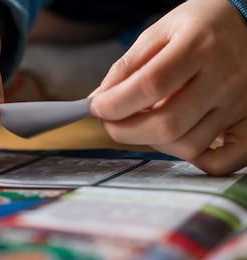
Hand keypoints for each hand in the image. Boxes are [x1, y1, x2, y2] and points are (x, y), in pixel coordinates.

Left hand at [90, 0, 246, 175]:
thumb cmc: (201, 27)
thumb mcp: (160, 32)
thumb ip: (128, 66)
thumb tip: (101, 99)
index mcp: (200, 47)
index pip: (150, 86)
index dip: (115, 103)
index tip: (97, 108)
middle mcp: (225, 79)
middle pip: (167, 125)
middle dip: (125, 131)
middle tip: (111, 122)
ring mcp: (241, 105)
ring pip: (187, 146)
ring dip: (153, 142)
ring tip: (145, 122)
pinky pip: (222, 162)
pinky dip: (194, 160)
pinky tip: (178, 140)